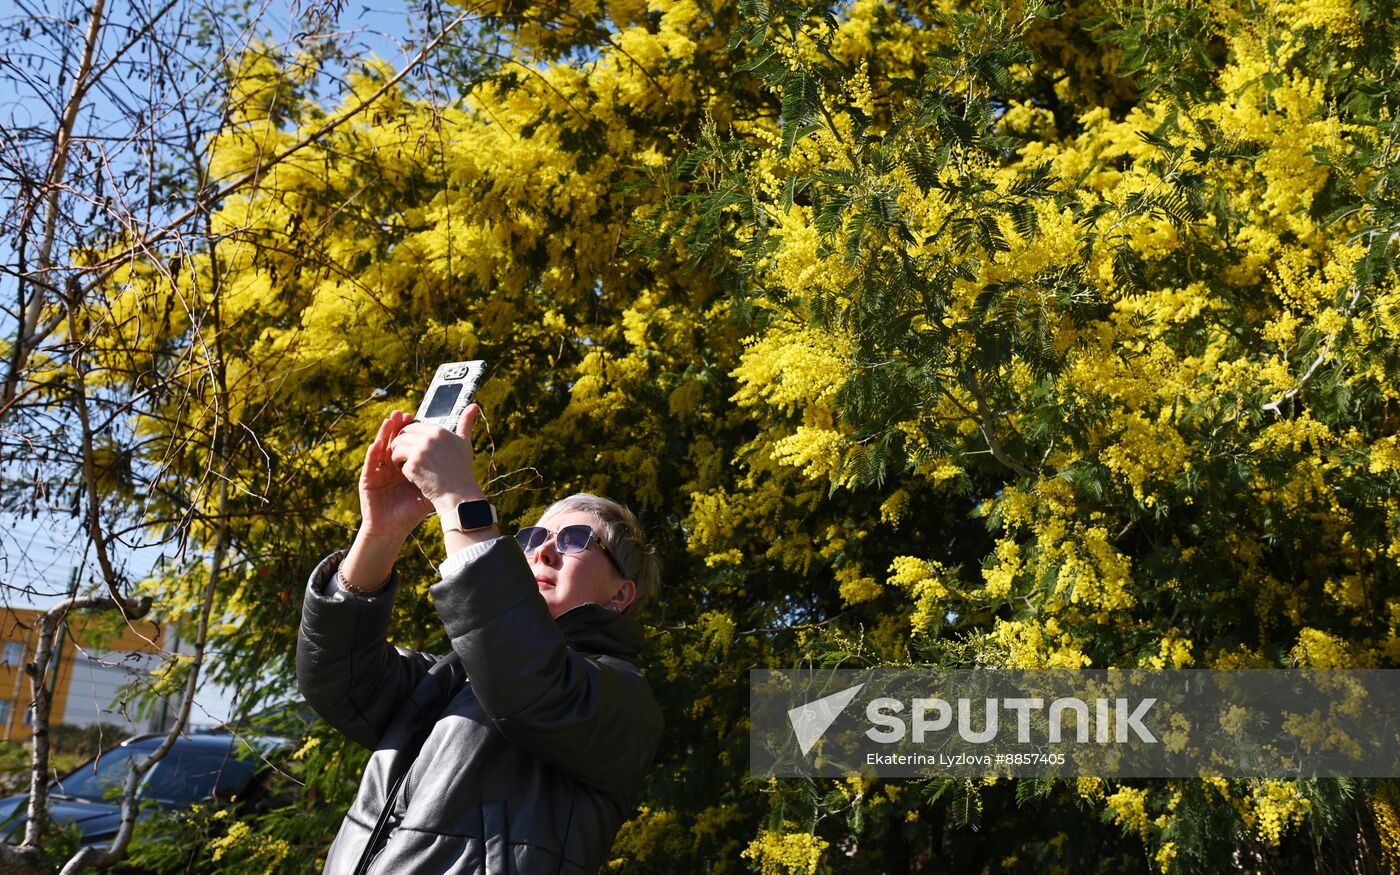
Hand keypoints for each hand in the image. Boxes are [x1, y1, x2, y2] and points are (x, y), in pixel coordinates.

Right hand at [358, 410, 432, 539]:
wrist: (392, 529)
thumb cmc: (410, 511)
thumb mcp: (428, 490)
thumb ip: (439, 475)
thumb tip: (460, 463)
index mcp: (404, 466)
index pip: (406, 444)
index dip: (409, 431)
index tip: (415, 417)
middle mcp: (389, 466)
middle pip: (393, 442)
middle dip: (397, 428)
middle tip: (403, 414)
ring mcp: (378, 472)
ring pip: (380, 449)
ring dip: (384, 434)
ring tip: (390, 421)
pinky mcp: (367, 480)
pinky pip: (370, 464)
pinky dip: (373, 454)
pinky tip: (377, 444)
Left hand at [389, 403, 483, 516]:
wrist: (459, 495)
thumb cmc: (461, 470)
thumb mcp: (464, 443)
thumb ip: (466, 423)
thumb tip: (474, 405)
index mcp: (439, 430)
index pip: (413, 426)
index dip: (410, 437)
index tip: (414, 449)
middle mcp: (429, 438)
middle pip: (402, 435)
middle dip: (401, 445)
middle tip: (407, 457)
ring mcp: (420, 451)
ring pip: (397, 447)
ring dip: (398, 457)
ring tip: (407, 465)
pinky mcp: (413, 465)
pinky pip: (398, 462)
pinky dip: (402, 470)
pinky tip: (412, 476)